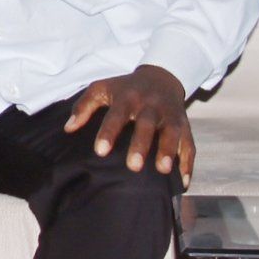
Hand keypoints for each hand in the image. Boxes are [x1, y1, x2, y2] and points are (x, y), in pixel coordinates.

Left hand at [65, 65, 192, 179]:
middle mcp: (151, 105)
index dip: (109, 132)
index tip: (100, 151)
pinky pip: (189, 143)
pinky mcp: (185, 125)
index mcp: (129, 97)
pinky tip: (183, 182)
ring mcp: (170, 115)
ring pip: (172, 132)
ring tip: (163, 170)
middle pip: (147, 124)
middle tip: (132, 167)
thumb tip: (68, 128)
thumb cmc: (126, 88)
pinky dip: (188, 162)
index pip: (118, 114)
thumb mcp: (102, 88)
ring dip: (169, 150)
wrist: (161, 76)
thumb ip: (84, 106)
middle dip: (141, 144)